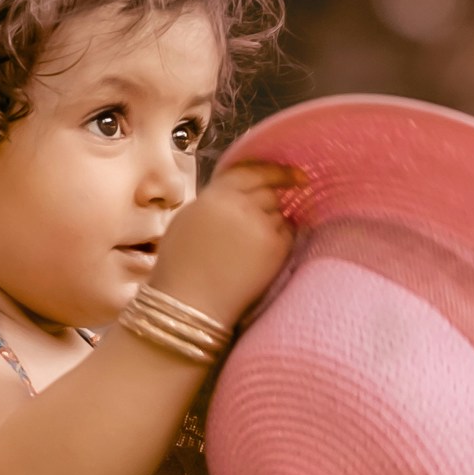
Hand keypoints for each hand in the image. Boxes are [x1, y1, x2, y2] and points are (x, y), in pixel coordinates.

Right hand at [152, 154, 298, 329]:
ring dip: (274, 221)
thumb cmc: (180, 266)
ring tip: (256, 244)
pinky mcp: (275, 248)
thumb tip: (238, 195)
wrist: (190, 303)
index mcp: (214, 195)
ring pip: (279, 213)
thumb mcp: (188, 220)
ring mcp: (260, 226)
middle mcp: (240, 205)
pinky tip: (263, 254)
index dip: (273, 170)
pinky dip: (281, 238)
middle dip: (274, 198)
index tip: (293, 174)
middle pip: (269, 191)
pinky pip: (287, 233)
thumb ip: (214, 201)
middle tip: (283, 208)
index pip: (250, 171)